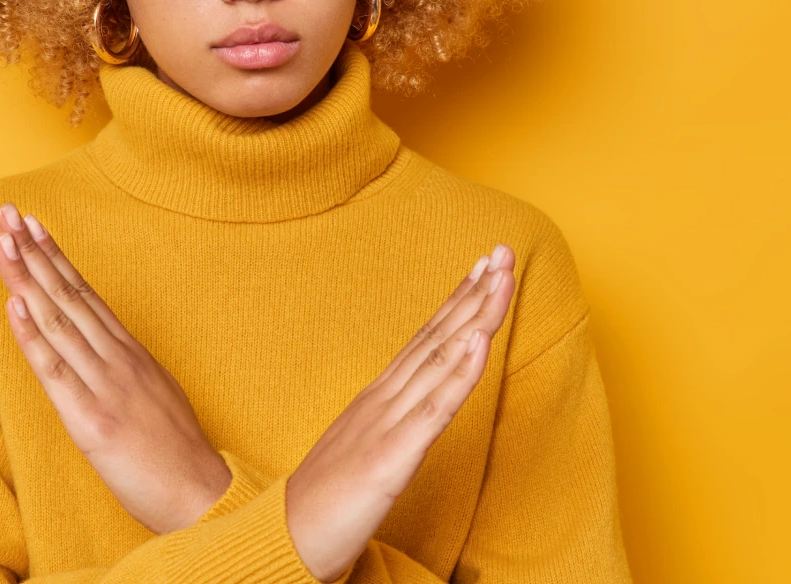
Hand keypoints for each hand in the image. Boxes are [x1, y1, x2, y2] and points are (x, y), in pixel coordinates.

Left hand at [0, 203, 232, 533]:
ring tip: (2, 242)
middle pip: (68, 295)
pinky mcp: (91, 419)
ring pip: (58, 321)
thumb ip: (125, 371)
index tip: (33, 225)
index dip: (56, 257)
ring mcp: (105, 386)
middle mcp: (117, 360)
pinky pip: (56, 371)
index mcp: (131, 354)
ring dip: (26, 278)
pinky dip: (32, 334)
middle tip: (6, 213)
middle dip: (33, 252)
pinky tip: (14, 304)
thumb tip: (99, 353)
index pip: (86, 293)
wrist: (203, 496)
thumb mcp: (154, 396)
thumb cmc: (177, 455)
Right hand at [284, 244, 517, 581]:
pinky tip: (478, 342)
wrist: (286, 538)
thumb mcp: (364, 449)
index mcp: (379, 398)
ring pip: (440, 360)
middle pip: (437, 337)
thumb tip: (414, 407)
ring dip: (475, 316)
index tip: (485, 267)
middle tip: (503, 252)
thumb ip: (389, 423)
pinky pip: (433, 410)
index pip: (426, 339)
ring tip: (501, 280)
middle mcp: (384, 400)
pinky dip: (459, 373)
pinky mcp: (392, 457)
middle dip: (475, 293)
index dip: (458, 301)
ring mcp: (388, 425)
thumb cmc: (325, 501)